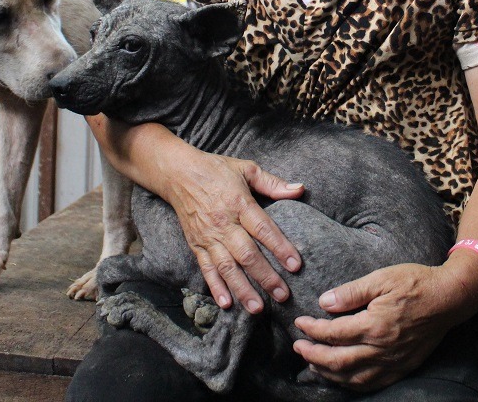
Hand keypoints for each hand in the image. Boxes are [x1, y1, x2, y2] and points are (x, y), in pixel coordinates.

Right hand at [164, 150, 303, 313]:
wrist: (178, 173)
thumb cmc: (216, 170)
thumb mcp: (246, 169)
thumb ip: (273, 183)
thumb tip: (300, 189)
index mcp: (239, 203)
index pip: (263, 229)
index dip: (280, 247)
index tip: (295, 265)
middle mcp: (223, 224)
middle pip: (247, 254)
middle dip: (266, 277)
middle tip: (283, 295)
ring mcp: (208, 237)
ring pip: (227, 268)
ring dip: (242, 289)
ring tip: (257, 308)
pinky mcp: (196, 245)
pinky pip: (206, 269)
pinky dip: (215, 287)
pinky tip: (226, 303)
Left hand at [292, 263, 476, 390]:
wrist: (449, 298)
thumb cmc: (416, 283)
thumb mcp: (382, 278)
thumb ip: (352, 292)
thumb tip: (324, 302)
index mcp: (374, 325)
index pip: (333, 333)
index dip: (312, 330)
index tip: (300, 323)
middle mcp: (382, 349)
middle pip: (337, 361)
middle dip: (312, 355)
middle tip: (298, 347)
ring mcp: (392, 362)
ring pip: (352, 377)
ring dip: (328, 373)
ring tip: (313, 364)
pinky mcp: (402, 368)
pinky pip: (372, 384)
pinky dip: (351, 383)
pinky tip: (342, 377)